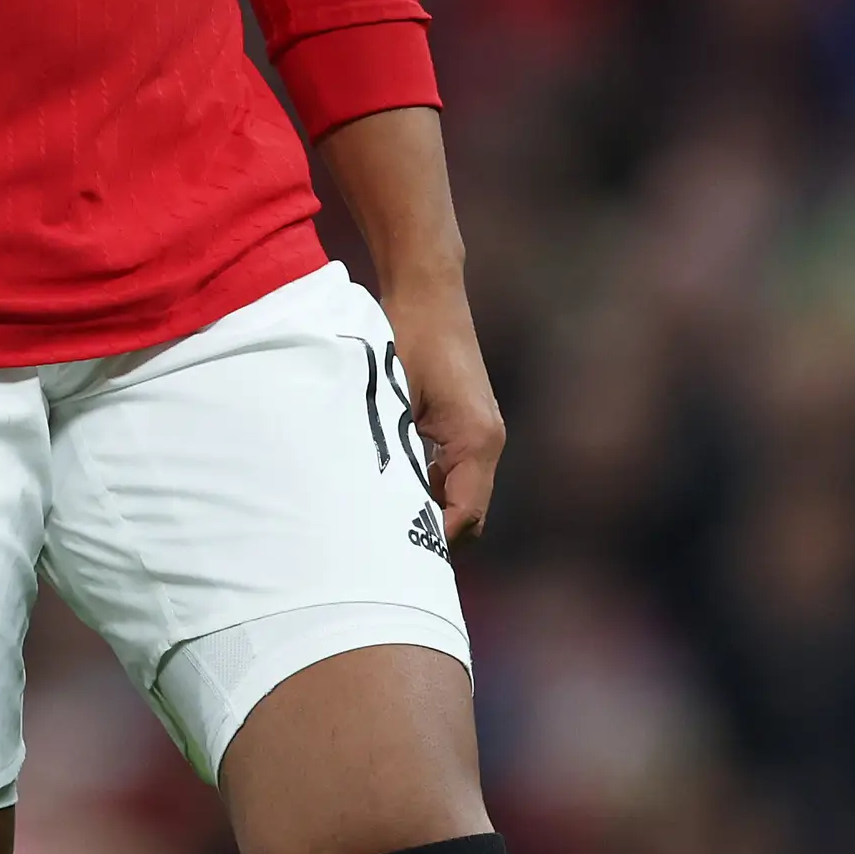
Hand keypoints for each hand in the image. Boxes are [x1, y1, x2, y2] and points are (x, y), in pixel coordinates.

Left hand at [311, 107, 500, 543]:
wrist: (425, 288)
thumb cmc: (404, 334)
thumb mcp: (389, 393)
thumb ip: (389, 447)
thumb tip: (369, 502)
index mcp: (476, 440)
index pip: (460, 517)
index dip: (427, 544)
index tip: (390, 565)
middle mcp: (485, 443)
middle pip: (463, 516)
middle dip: (424, 536)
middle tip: (376, 559)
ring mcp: (477, 435)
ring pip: (455, 497)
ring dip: (420, 511)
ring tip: (374, 532)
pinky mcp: (463, 426)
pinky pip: (446, 473)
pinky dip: (420, 487)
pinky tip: (380, 492)